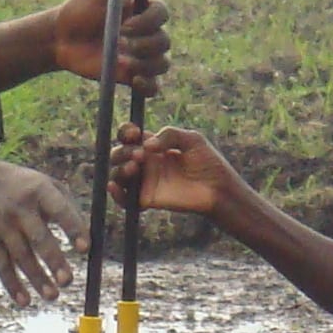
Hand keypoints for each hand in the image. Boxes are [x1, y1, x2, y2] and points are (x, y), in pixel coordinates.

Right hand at [0, 151, 84, 307]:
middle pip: (39, 238)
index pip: (59, 210)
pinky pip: (1, 265)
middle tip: (67, 281)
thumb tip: (88, 236)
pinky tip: (25, 301)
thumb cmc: (19, 185)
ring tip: (53, 296)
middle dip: (54, 261)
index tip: (85, 248)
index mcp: (39, 191)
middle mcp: (20, 209)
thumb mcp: (43, 182)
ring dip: (37, 279)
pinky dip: (12, 285)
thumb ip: (67, 205)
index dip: (73, 228)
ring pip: (21, 256)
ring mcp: (2, 226)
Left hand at [47, 0, 171, 93]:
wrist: (61, 39)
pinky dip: (149, 86)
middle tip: (121, 43)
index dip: (149, 21)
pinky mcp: (132, 77)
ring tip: (123, 63)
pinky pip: (153, 88)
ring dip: (146, 64)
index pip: (162, 14)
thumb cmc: (79, 12)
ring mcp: (141, 57)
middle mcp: (146, 33)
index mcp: (142, 11)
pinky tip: (134, 81)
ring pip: (162, 64)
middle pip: (164, 41)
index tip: (127, 23)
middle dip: (145, 44)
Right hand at [112, 124, 242, 221]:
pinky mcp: (146, 199)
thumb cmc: (209, 162)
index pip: (130, 136)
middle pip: (119, 154)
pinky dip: (115, 194)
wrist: (218, 188)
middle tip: (140, 155)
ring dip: (120, 169)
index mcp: (153, 146)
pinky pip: (124, 200)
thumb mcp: (192, 139)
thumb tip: (146, 144)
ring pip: (118, 174)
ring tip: (134, 168)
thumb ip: (170, 134)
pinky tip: (114, 186)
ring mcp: (145, 181)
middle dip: (123, 151)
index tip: (134, 132)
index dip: (126, 132)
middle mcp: (145, 163)